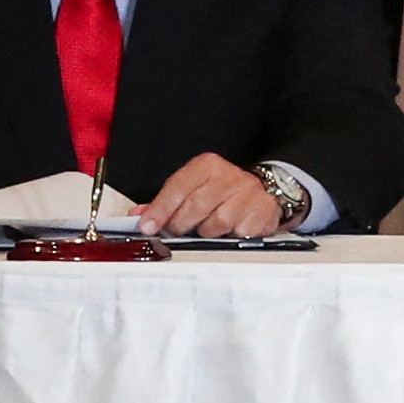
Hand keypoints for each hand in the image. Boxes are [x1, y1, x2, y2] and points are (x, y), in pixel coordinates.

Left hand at [140, 152, 291, 238]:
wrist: (260, 190)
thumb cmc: (220, 192)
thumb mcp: (192, 189)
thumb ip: (165, 203)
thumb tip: (139, 215)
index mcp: (207, 166)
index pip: (178, 186)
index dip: (160, 209)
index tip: (147, 226)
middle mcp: (229, 174)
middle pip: (196, 206)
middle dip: (181, 224)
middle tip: (177, 232)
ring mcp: (249, 191)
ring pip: (219, 222)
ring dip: (209, 232)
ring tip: (209, 228)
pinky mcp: (264, 208)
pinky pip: (241, 232)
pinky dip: (232, 236)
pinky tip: (231, 230)